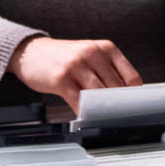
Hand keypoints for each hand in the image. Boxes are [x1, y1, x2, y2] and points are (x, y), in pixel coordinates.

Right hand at [8, 36, 141, 116]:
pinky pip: (78, 101)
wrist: (31, 52)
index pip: (131, 77)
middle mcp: (93, 53)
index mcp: (106, 48)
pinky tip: (85, 115)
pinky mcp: (61, 78)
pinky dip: (84, 112)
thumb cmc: (64, 57)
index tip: (132, 108)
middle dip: (118, 105)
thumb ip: (108, 71)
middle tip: (118, 117)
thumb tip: (125, 97)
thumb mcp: (90, 55)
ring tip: (103, 117)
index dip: (133, 96)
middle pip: (116, 88)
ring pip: (99, 95)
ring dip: (102, 109)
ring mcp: (76, 65)